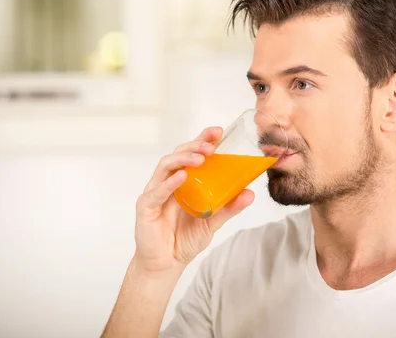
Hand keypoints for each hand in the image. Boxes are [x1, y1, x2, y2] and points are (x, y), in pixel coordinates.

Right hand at [132, 127, 254, 274]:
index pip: (191, 153)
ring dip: (183, 158)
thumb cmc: (185, 239)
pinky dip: (169, 183)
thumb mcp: (213, 221)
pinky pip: (157, 191)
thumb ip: (229, 207)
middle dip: (194, 145)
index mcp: (183, 180)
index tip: (218, 131)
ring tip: (200, 157)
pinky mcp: (146, 206)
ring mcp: (155, 192)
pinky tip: (182, 177)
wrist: (167, 264)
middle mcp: (167, 181)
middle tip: (211, 144)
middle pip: (178, 154)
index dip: (202, 139)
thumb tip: (250, 193)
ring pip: (166, 166)